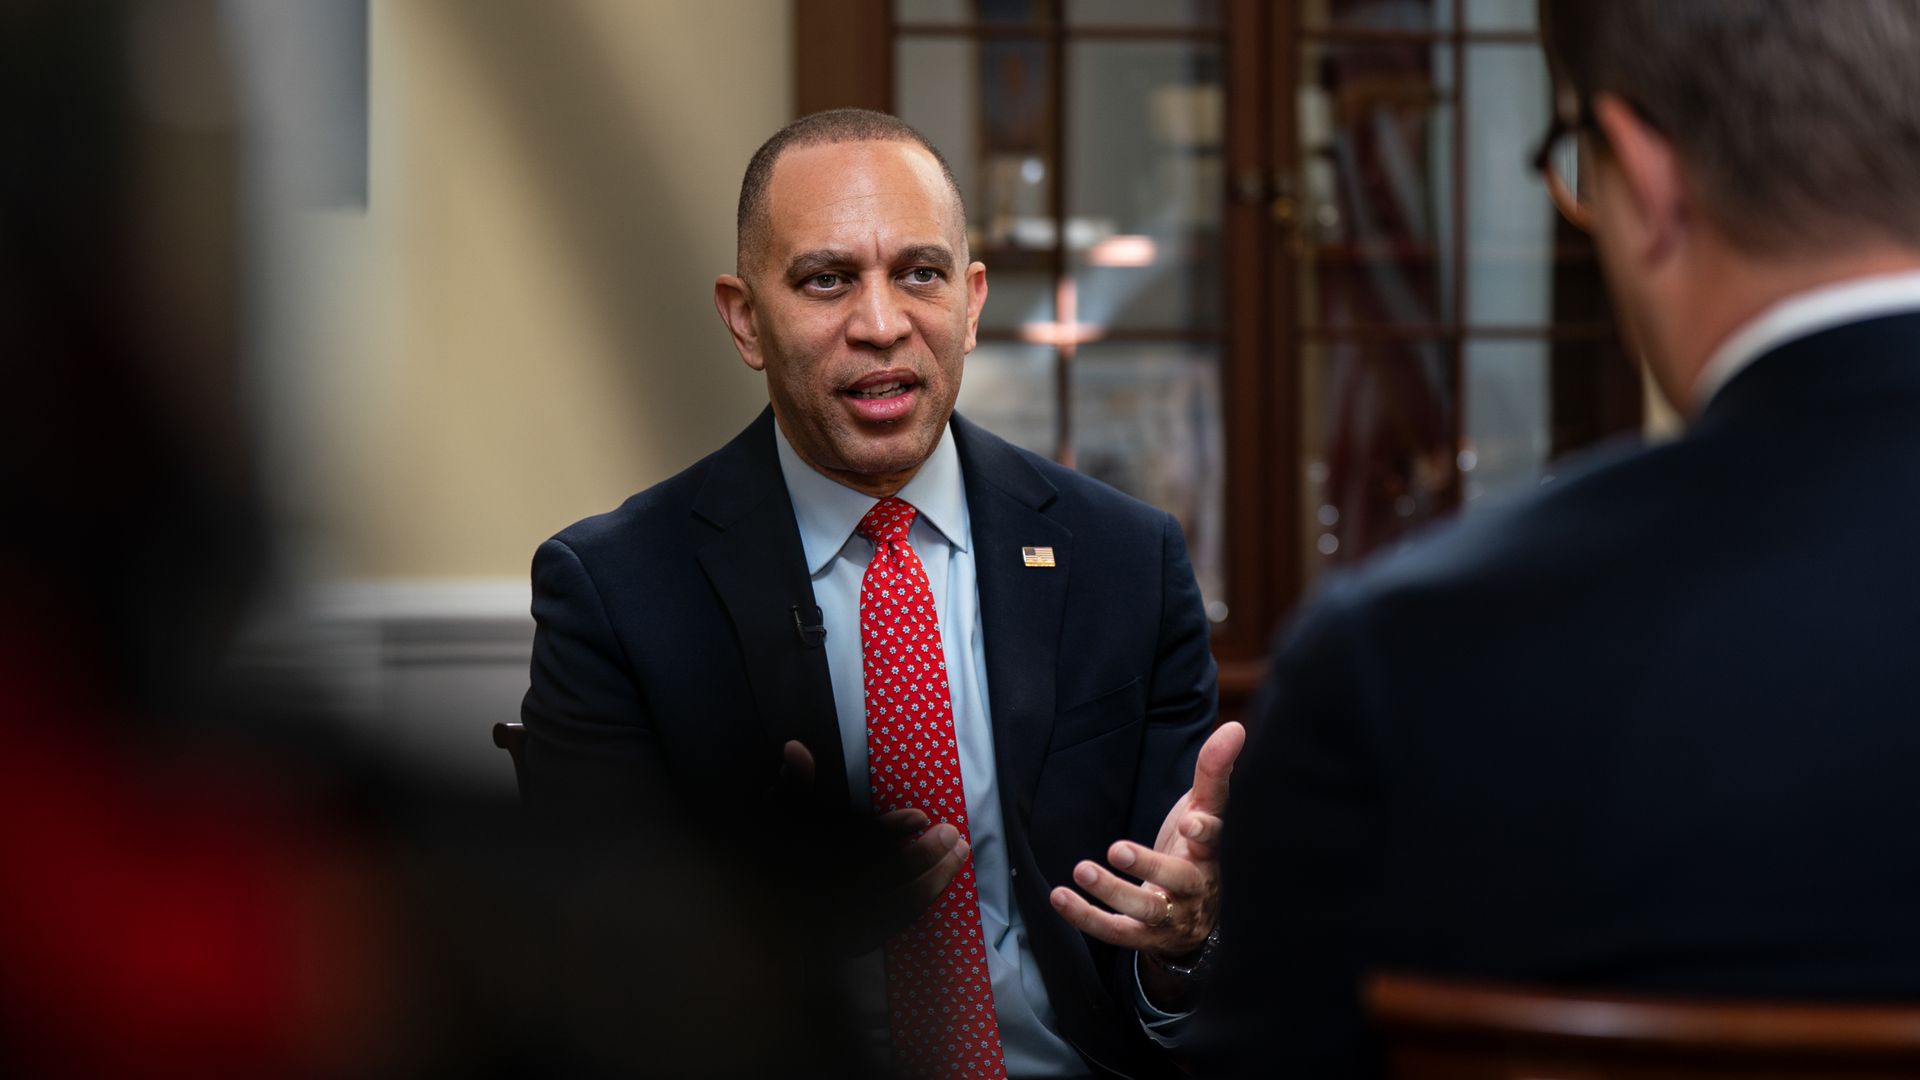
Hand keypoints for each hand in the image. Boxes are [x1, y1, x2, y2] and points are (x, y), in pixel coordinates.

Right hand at [775, 741, 970, 953]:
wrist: (766, 930)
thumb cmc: (773, 867)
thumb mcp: (777, 818)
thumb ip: (793, 785)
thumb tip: (796, 747)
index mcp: (819, 872)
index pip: (859, 852)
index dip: (890, 832)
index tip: (920, 816)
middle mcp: (833, 903)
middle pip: (886, 882)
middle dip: (924, 856)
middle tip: (953, 834)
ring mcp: (845, 929)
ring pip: (899, 908)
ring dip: (934, 879)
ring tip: (959, 855)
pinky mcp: (855, 943)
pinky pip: (896, 924)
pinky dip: (920, 901)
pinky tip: (937, 883)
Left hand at [1048, 721, 1244, 965]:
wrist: (1197, 916)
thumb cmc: (1198, 851)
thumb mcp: (1206, 809)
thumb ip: (1214, 771)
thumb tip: (1236, 726)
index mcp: (1210, 853)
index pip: (1216, 841)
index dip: (1205, 831)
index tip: (1193, 822)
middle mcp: (1194, 888)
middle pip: (1177, 880)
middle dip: (1149, 865)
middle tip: (1116, 848)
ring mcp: (1170, 917)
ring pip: (1145, 910)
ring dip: (1112, 892)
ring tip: (1081, 870)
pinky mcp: (1144, 936)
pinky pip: (1115, 931)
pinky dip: (1086, 916)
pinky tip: (1059, 896)